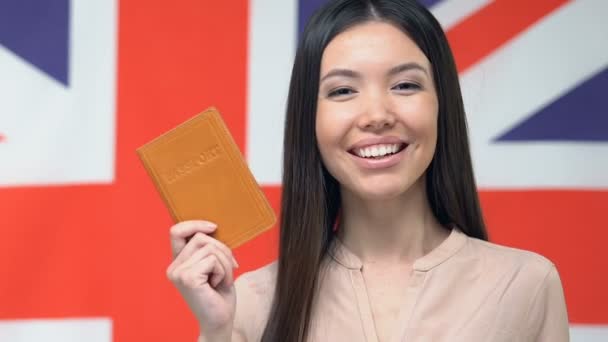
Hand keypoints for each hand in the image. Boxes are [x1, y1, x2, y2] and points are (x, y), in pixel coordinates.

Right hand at [167, 220, 238, 335]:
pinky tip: (218, 285)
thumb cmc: (219, 294)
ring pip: (209, 248)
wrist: (220, 321)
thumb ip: (208, 248)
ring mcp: (178, 273)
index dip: (195, 224)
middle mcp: (174, 267)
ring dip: (225, 263)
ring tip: (221, 280)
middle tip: (228, 269)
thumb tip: (212, 227)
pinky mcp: (188, 278)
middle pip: (201, 237)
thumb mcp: (215, 265)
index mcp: (178, 262)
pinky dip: (223, 271)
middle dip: (222, 250)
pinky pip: (213, 260)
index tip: (214, 227)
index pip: (177, 231)